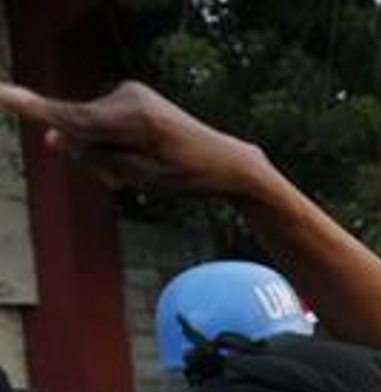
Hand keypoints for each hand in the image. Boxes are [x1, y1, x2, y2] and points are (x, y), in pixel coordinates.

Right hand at [0, 81, 264, 195]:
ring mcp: (129, 92)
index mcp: (137, 120)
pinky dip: (110, 141)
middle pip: (80, 129)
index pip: (75, 119)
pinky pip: (101, 122)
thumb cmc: (189, 176)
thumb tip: (53, 138)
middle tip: (128, 181)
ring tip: (143, 168)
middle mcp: (130, 97)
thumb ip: (97, 159)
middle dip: (93, 155)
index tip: (0, 93)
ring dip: (104, 151)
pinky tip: (137, 155)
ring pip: (89, 127)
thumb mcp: (143, 180)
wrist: (228, 160)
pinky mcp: (130, 95)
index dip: (33, 110)